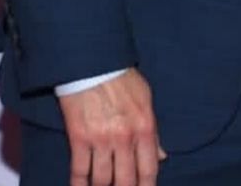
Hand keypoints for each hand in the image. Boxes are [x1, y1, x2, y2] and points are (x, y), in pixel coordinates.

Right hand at [59, 68, 162, 185]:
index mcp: (145, 128)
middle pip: (126, 179)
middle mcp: (125, 138)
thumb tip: (162, 156)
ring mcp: (101, 140)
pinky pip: (79, 170)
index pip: (149, 168)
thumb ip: (153, 132)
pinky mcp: (79, 138)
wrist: (93, 66)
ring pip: (102, 179)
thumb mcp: (147, 101)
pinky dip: (78, 184)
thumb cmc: (122, 81)